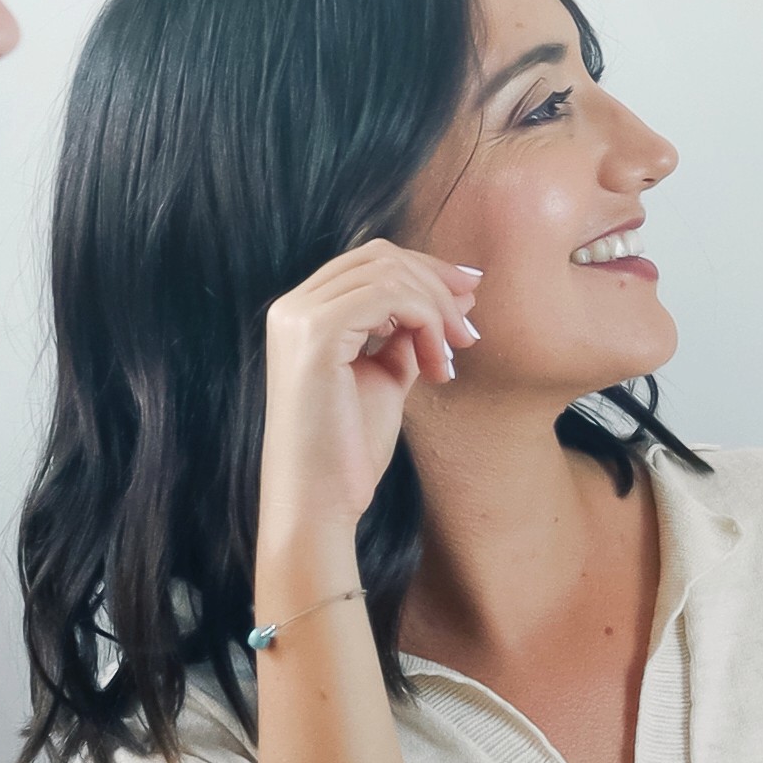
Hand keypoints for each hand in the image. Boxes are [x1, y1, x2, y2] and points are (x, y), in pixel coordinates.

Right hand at [256, 237, 483, 571]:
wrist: (319, 504)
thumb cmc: (348, 452)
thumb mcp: (384, 378)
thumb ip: (404, 336)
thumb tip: (451, 298)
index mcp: (301, 314)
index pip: (368, 262)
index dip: (424, 270)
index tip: (468, 296)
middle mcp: (292, 307)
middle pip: (379, 257)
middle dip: (437, 283)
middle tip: (471, 326)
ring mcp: (299, 318)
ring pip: (389, 273)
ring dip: (437, 310)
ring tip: (453, 356)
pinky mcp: (316, 334)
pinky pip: (390, 298)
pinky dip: (426, 322)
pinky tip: (437, 366)